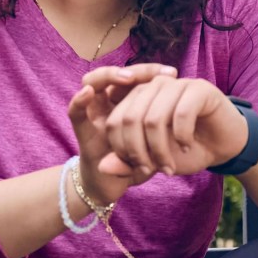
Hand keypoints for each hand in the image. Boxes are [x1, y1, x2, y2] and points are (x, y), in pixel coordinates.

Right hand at [68, 63, 171, 203]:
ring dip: (108, 76)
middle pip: (117, 73)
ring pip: (91, 82)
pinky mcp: (81, 130)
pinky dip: (79, 101)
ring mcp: (93, 113)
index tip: (172, 74)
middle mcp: (108, 102)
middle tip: (155, 75)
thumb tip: (183, 99)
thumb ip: (165, 122)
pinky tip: (87, 92)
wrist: (114, 187)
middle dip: (135, 70)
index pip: (136, 76)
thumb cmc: (140, 161)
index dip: (151, 71)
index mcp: (128, 101)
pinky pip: (75, 112)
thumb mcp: (158, 141)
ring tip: (127, 78)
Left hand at [87, 71, 248, 177]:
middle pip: (130, 119)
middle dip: (139, 152)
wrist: (223, 146)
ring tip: (169, 166)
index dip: (122, 149)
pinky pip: (181, 114)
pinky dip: (182, 138)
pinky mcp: (199, 89)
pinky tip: (187, 146)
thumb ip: (128, 162)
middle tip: (152, 170)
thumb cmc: (186, 150)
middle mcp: (153, 87)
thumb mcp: (153, 160)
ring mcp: (176, 84)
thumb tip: (103, 167)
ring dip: (160, 150)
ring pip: (154, 119)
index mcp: (136, 98)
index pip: (115, 121)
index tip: (138, 169)